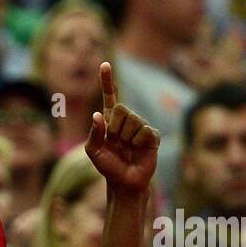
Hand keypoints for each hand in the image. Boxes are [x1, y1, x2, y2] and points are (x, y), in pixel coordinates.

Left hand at [85, 62, 158, 196]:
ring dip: (126, 138)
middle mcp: (126, 119)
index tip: (105, 64)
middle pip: (121, 109)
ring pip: (133, 120)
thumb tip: (97, 115)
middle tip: (116, 143)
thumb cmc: (108, 166)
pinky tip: (138, 150)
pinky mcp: (152, 135)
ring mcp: (140, 126)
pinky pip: (144, 131)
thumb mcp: (93, 151)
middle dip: (115, 128)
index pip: (110, 96)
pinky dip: (138, 143)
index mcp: (110, 120)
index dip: (107, 81)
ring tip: (127, 148)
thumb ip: (94, 133)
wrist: (124, 182)